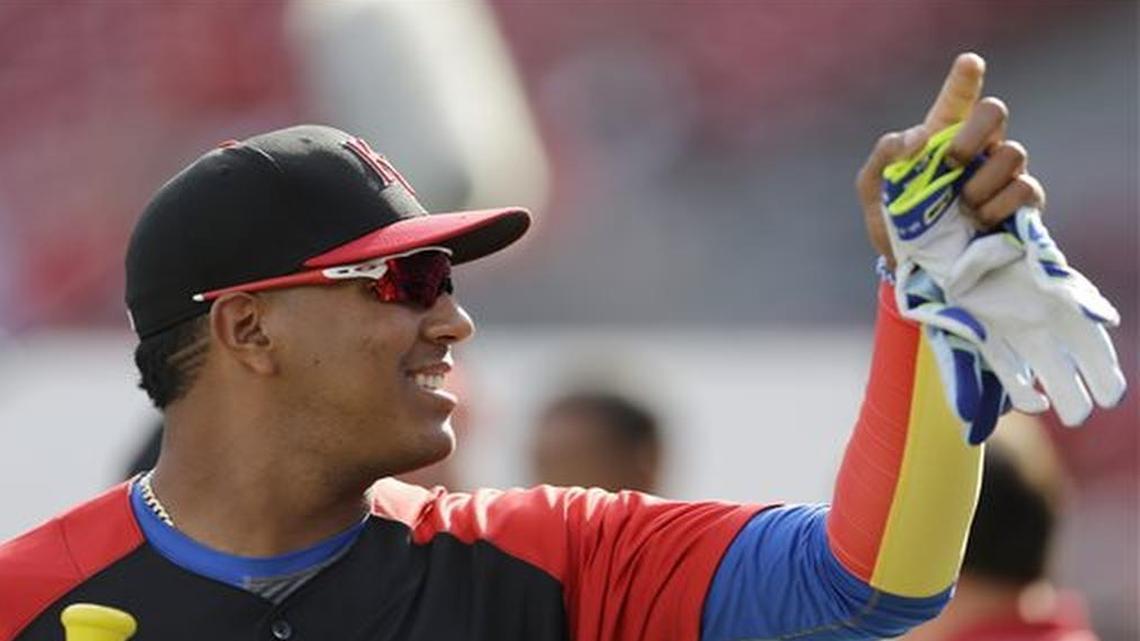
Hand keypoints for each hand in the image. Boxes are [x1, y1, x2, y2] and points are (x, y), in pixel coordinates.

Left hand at [868, 58, 1126, 429]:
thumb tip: (915, 137)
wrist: (915, 271)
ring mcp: (1001, 176)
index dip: (965, 78)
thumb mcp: (873, 189)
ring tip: (963, 206)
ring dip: (983, 180)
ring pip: (1014, 151)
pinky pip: (1025, 189)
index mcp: (940, 139)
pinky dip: (1000, 204)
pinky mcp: (1021, 205)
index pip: (957, 98)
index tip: (970, 63)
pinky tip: (980, 220)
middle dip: (973, 133)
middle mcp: (976, 150)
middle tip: (951, 162)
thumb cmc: (892, 224)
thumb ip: (884, 156)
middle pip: (995, 112)